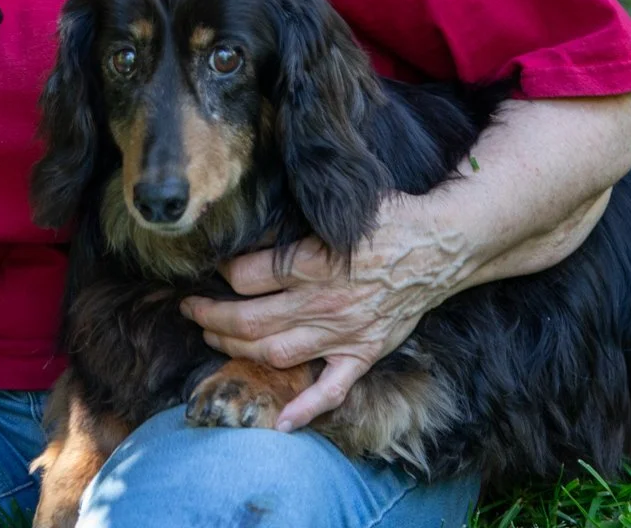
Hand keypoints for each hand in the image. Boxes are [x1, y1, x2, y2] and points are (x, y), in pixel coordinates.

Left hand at [180, 200, 469, 430]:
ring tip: (212, 339)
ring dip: (237, 350)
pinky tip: (281, 423)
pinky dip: (306, 409)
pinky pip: (332, 389)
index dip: (221, 274)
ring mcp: (343, 333)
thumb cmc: (387, 219)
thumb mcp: (336, 207)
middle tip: (190, 309)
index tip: (208, 268)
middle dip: (211, 317)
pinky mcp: (363, 353)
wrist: (440, 245)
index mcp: (313, 262)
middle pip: (251, 319)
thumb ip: (295, 218)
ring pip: (276, 353)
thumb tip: (253, 219)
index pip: (248, 276)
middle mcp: (323, 302)